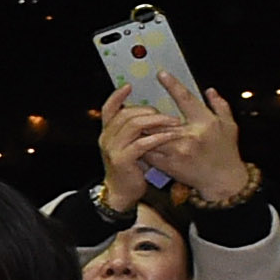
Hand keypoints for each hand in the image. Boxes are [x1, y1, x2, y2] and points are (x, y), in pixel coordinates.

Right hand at [92, 93, 170, 213]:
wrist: (121, 193)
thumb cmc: (130, 169)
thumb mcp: (129, 146)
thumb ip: (134, 131)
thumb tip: (151, 114)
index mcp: (107, 133)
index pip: (108, 109)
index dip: (117, 96)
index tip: (129, 86)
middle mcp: (106, 138)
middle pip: (126, 113)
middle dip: (149, 110)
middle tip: (167, 113)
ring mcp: (113, 149)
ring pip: (134, 125)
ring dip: (156, 121)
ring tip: (173, 122)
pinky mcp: (123, 160)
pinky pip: (142, 143)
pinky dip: (158, 137)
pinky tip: (170, 136)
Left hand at [136, 75, 248, 201]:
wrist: (222, 181)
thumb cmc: (226, 152)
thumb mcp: (229, 126)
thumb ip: (220, 106)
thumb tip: (209, 90)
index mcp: (205, 123)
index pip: (186, 100)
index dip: (173, 85)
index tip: (161, 74)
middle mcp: (190, 136)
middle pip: (161, 120)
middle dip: (148, 113)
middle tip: (135, 104)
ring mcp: (177, 152)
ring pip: (151, 136)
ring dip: (141, 130)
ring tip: (130, 123)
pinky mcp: (168, 165)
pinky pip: (148, 153)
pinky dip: (141, 146)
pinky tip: (135, 142)